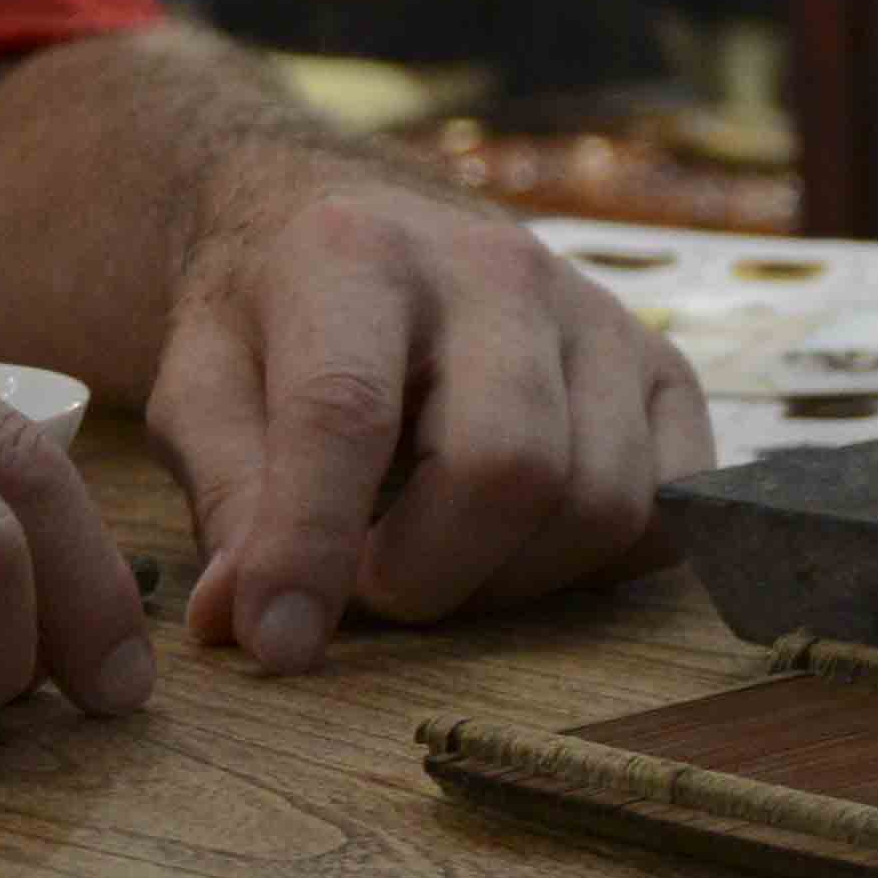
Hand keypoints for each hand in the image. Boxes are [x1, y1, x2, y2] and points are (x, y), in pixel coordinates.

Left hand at [146, 155, 714, 673]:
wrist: (372, 232)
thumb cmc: (278, 323)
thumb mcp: (203, 385)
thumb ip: (228, 497)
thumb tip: (249, 624)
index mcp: (358, 254)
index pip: (346, 413)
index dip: (311, 544)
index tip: (279, 645)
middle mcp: (500, 270)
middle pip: (508, 467)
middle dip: (429, 574)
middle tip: (368, 588)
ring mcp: (602, 317)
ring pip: (603, 502)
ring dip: (512, 579)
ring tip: (439, 561)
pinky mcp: (668, 369)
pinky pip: (674, 506)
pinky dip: (602, 560)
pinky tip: (525, 546)